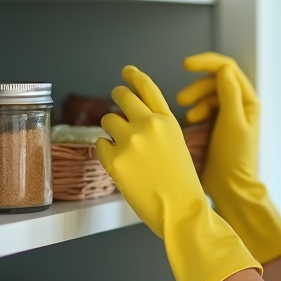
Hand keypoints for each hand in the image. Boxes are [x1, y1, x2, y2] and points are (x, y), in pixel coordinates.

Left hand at [98, 65, 202, 237]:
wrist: (181, 209)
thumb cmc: (181, 184)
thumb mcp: (176, 146)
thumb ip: (157, 128)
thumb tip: (131, 119)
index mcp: (168, 121)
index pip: (147, 88)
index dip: (134, 76)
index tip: (126, 71)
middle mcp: (149, 125)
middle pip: (122, 96)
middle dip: (116, 97)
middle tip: (115, 103)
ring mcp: (130, 140)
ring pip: (107, 120)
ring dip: (111, 130)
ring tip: (124, 148)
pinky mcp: (114, 158)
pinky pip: (100, 144)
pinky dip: (106, 151)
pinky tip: (121, 164)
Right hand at [178, 53, 280, 262]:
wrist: (230, 187)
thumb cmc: (235, 159)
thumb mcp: (232, 124)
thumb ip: (228, 95)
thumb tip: (223, 69)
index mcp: (248, 101)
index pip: (227, 69)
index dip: (206, 63)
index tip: (185, 65)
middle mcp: (240, 105)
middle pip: (215, 81)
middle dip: (196, 87)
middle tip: (182, 101)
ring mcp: (228, 115)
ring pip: (207, 95)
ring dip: (194, 101)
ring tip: (187, 116)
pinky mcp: (216, 126)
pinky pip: (203, 109)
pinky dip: (195, 112)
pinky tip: (190, 124)